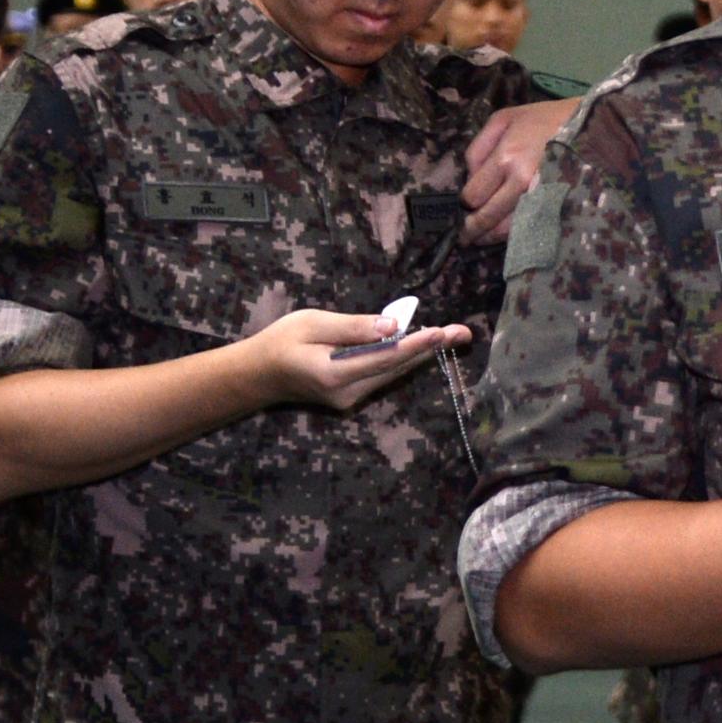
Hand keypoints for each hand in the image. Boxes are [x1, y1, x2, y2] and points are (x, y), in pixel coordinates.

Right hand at [245, 309, 472, 413]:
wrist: (258, 375)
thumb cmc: (280, 342)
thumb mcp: (312, 323)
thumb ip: (352, 327)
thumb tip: (392, 326)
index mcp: (334, 374)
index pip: (384, 359)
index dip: (415, 345)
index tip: (441, 333)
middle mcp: (347, 393)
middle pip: (396, 369)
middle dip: (430, 349)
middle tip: (464, 332)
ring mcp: (350, 398)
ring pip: (392, 373)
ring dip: (421, 353)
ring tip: (453, 335)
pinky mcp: (351, 396)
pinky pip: (382, 374)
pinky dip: (401, 358)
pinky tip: (423, 344)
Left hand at [461, 100, 571, 242]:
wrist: (589, 124)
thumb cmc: (544, 119)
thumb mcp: (504, 119)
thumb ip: (478, 148)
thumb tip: (470, 179)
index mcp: (506, 158)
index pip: (473, 195)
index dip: (466, 203)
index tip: (467, 204)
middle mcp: (522, 182)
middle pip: (488, 216)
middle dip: (473, 228)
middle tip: (466, 237)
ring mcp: (541, 197)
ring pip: (508, 229)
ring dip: (492, 236)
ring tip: (483, 239)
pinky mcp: (557, 206)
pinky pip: (531, 228)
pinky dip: (517, 234)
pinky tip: (510, 233)